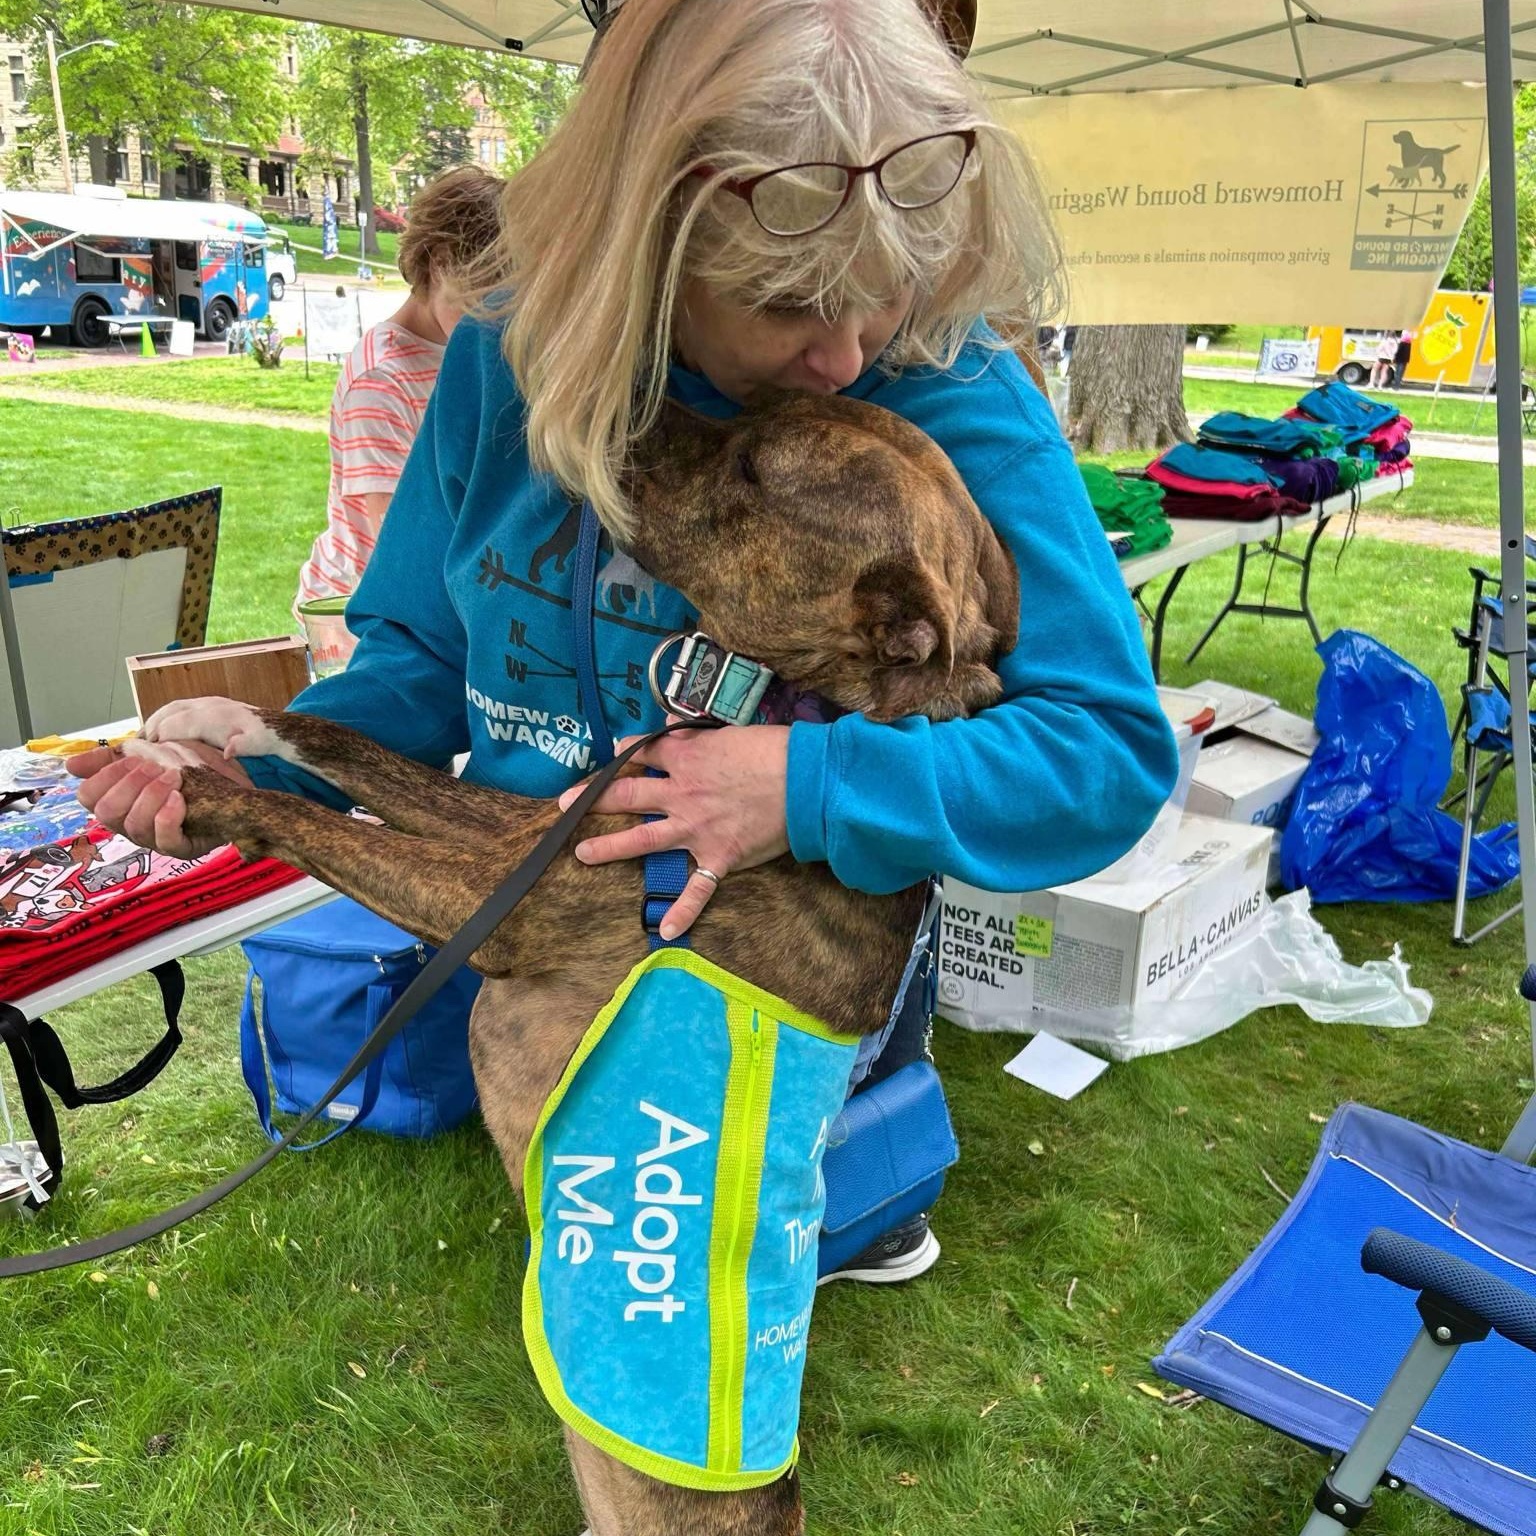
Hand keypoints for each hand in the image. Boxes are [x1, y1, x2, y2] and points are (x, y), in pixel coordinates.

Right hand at [72, 740, 252, 858]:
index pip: (88, 797)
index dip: (105, 776)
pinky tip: (179, 797)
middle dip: (129, 783)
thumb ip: (112, 759)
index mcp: (119, 803)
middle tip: (154, 767)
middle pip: (106, 813)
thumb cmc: (189, 768)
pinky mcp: (183, 848)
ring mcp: (156, 840)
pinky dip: (168, 815)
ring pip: (134, 826)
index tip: (130, 758)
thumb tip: (71, 766)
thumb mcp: (150, 754)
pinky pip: (165, 841)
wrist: (234, 779)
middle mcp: (132, 825)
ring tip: (173, 777)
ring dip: (151, 794)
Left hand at [557, 724, 789, 939]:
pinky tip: (663, 931)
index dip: (623, 753)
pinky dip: (681, 912)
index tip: (609, 755)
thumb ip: (697, 735)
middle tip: (565, 804)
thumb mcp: (731, 731)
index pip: (643, 752)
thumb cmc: (774, 749)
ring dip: (609, 848)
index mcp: (686, 759)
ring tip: (582, 853)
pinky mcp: (719, 857)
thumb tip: (669, 723)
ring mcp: (696, 829)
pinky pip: (696, 891)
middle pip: (627, 795)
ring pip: (643, 840)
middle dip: (592, 798)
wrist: (806, 781)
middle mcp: (682, 794)